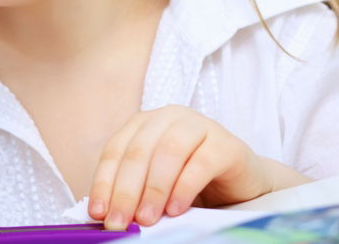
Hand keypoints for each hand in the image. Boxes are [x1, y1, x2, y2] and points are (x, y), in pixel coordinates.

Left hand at [87, 105, 271, 229]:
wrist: (241, 184)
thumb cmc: (190, 184)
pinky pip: (200, 164)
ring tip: (146, 219)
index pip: (116, 150)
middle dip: (125, 191)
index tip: (98, 213)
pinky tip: (176, 211)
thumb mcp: (155, 184)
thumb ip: (133, 192)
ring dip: (153, 190)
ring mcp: (199, 125)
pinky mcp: (225, 143)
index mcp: (144, 123)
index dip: (104, 182)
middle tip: (119, 222)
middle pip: (139, 151)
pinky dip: (184, 188)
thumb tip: (106, 216)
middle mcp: (169, 117)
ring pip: (168, 153)